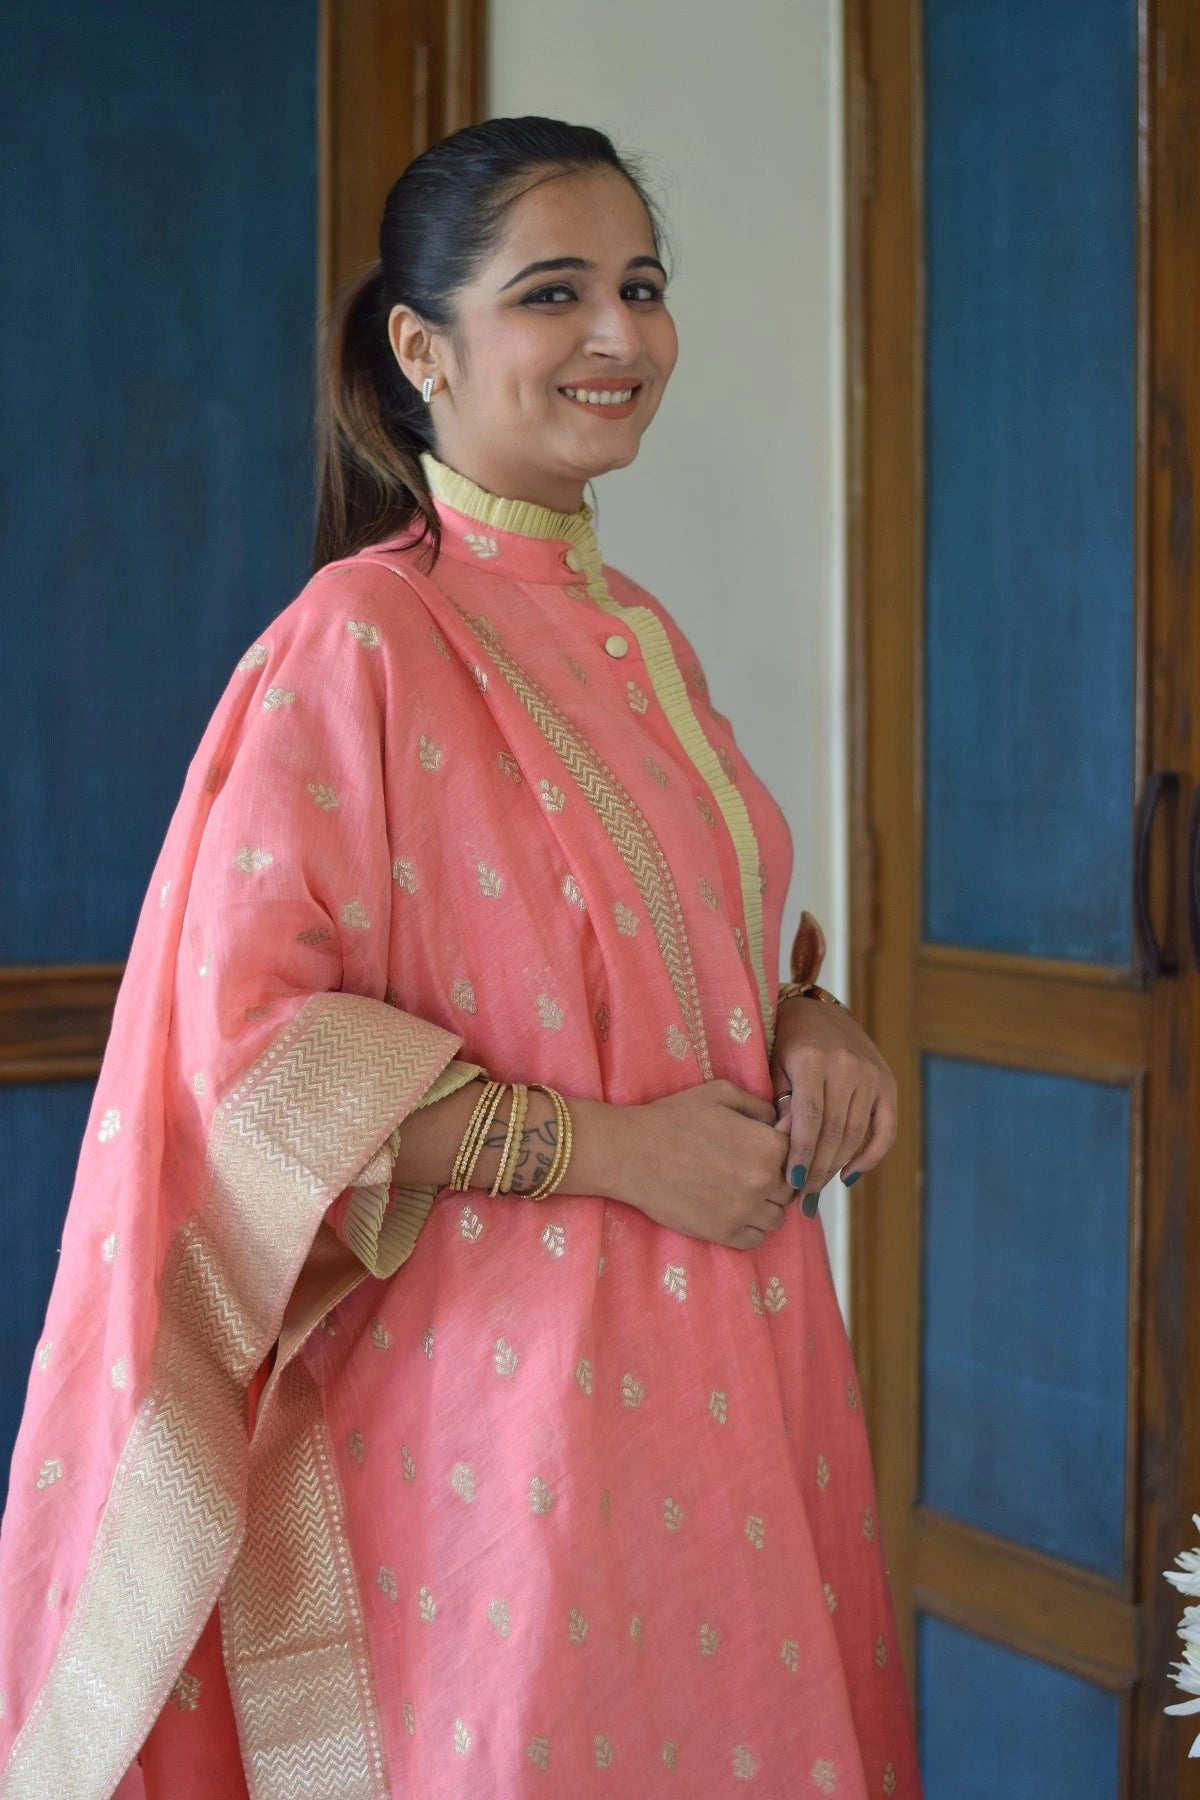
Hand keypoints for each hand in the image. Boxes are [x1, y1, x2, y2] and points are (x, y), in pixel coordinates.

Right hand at [612, 1081, 794, 1250]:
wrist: (631, 1154)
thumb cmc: (672, 1118)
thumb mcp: (720, 1094)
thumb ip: (759, 1106)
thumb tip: (780, 1123)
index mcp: (767, 1145)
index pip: (797, 1154)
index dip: (781, 1149)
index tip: (763, 1147)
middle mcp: (763, 1181)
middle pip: (790, 1189)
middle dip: (776, 1178)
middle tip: (748, 1169)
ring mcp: (744, 1211)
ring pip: (777, 1217)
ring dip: (766, 1206)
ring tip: (741, 1191)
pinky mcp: (724, 1234)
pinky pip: (756, 1239)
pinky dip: (750, 1227)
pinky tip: (732, 1210)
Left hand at [769, 999, 897, 1209]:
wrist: (816, 1011)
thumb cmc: (785, 1043)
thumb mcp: (774, 1066)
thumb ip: (781, 1103)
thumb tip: (785, 1145)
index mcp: (812, 1059)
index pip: (810, 1117)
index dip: (802, 1153)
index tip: (792, 1183)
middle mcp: (846, 1066)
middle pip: (834, 1131)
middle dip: (818, 1168)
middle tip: (802, 1198)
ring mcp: (871, 1075)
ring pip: (855, 1134)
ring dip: (836, 1167)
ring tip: (817, 1191)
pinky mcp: (887, 1083)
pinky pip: (885, 1129)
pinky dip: (870, 1156)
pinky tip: (848, 1176)